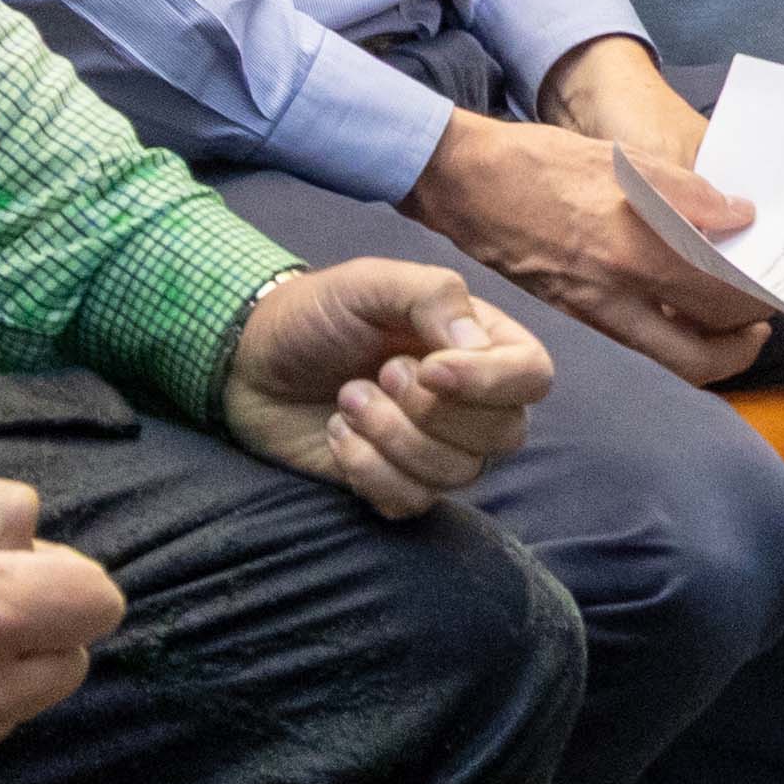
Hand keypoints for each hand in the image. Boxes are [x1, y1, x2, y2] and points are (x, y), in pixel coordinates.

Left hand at [224, 254, 551, 514]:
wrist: (250, 361)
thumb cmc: (316, 314)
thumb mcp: (370, 282)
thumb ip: (432, 295)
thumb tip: (477, 345)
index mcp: (480, 346)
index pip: (532, 377)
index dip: (490, 382)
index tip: (428, 368)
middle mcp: (471, 402)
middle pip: (505, 435)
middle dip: (431, 412)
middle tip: (378, 374)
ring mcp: (436, 448)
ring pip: (457, 474)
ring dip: (391, 436)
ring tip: (347, 399)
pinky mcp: (398, 484)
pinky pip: (413, 501)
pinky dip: (369, 470)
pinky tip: (339, 435)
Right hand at [406, 105, 769, 384]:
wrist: (465, 183)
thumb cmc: (541, 162)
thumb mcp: (624, 159)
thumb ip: (689, 191)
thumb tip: (738, 216)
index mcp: (635, 247)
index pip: (721, 296)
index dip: (759, 297)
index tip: (777, 281)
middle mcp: (616, 293)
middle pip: (705, 349)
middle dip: (745, 339)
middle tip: (763, 314)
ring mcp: (592, 313)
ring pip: (672, 362)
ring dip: (713, 353)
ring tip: (735, 326)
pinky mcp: (574, 318)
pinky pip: (639, 348)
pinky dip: (673, 342)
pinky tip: (684, 313)